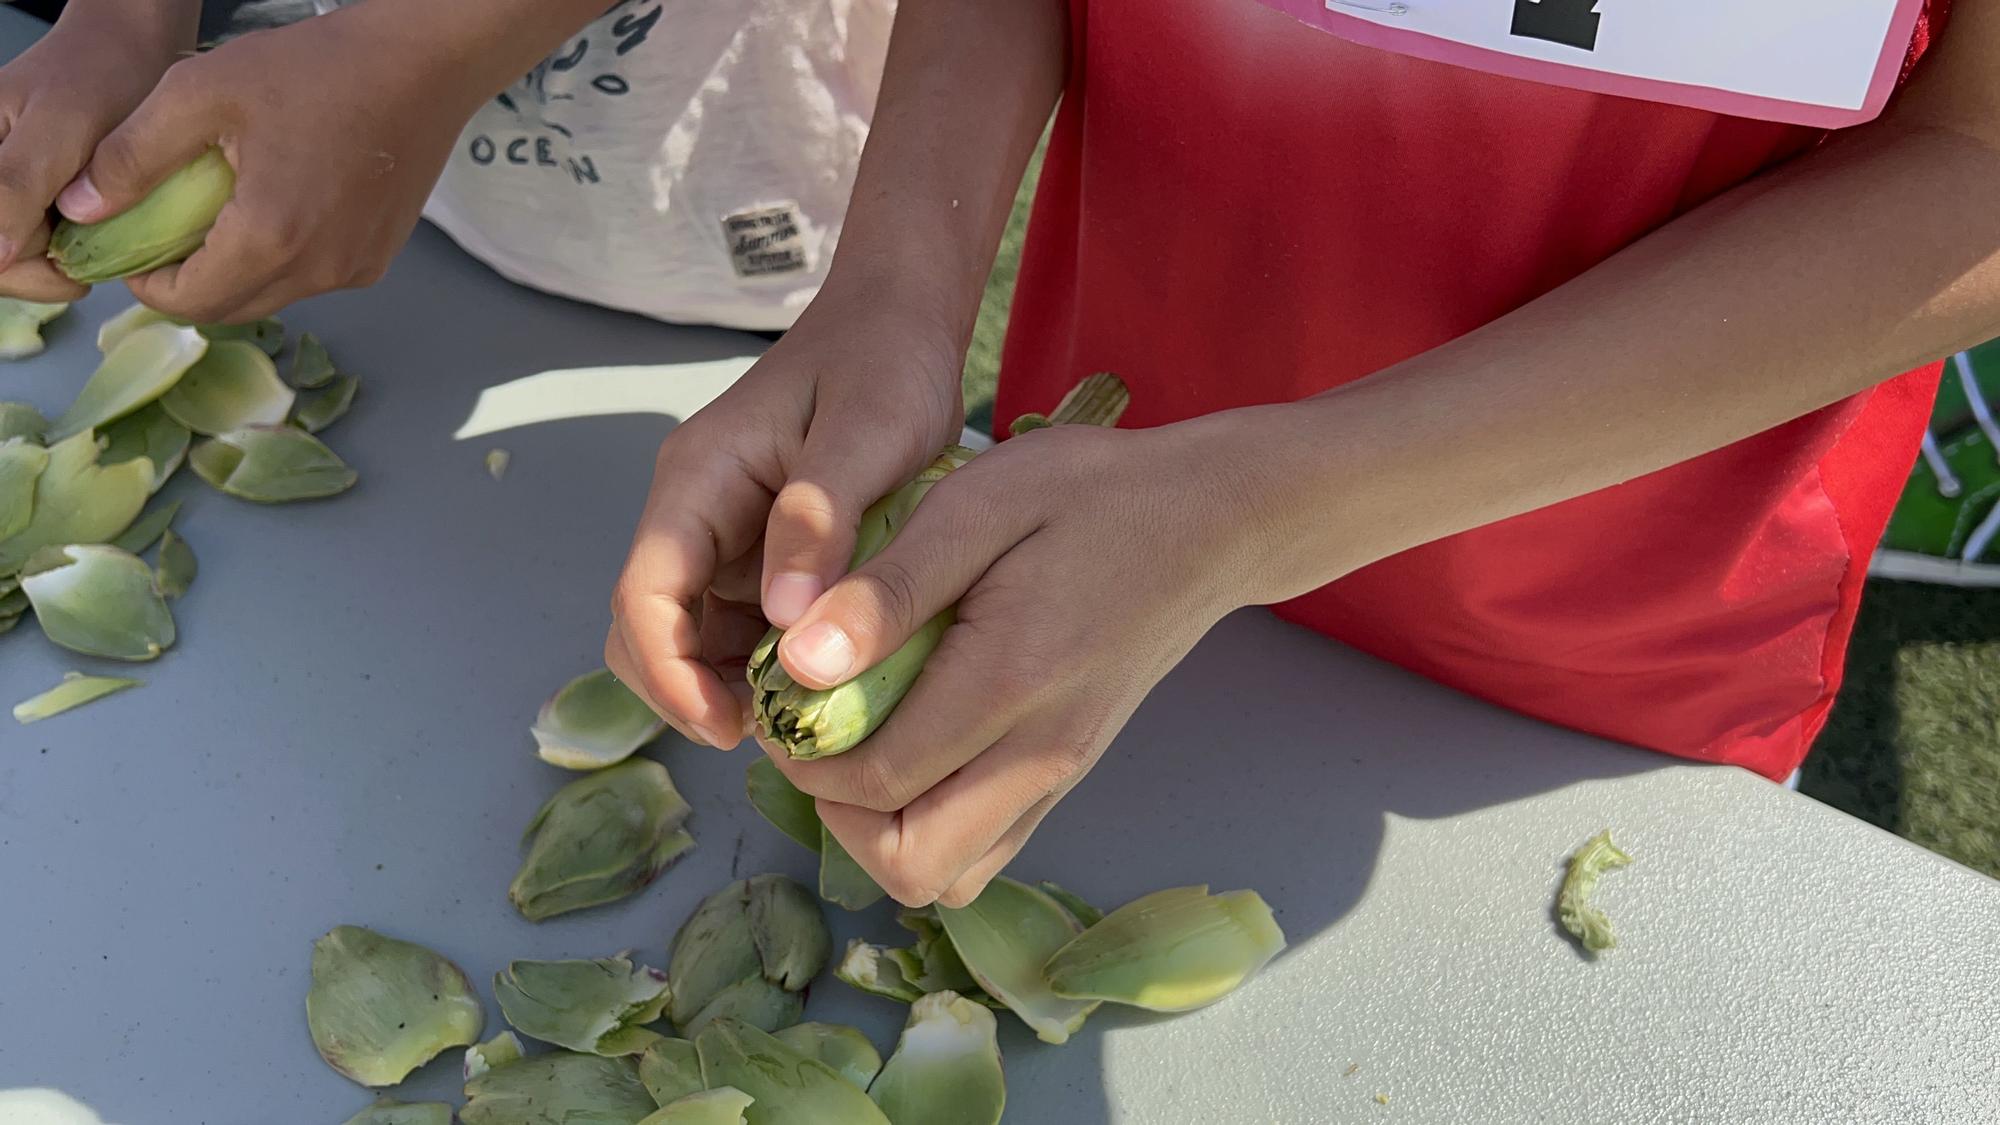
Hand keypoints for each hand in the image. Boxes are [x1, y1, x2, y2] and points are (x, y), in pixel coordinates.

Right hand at [0, 0, 191, 301]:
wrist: (131, 46)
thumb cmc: (96, 75)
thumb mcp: (57, 130)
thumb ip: (17, 186)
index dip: (25, 272)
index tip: (78, 273)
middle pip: (2, 258)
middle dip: (50, 265)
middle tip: (103, 252)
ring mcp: (9, 183)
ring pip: (26, 252)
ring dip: (70, 255)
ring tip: (108, 230)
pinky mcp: (35, 188)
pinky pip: (46, 234)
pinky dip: (80, 239)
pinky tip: (104, 221)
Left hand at [53, 6, 475, 322]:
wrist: (421, 65)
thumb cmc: (315, 69)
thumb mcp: (201, 92)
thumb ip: (132, 154)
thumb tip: (82, 207)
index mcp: (270, 238)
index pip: (187, 303)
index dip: (145, 283)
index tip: (132, 245)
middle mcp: (318, 271)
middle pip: (230, 310)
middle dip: (188, 284)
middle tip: (167, 233)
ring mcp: (355, 268)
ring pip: (272, 297)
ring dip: (236, 273)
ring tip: (222, 214)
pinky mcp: (378, 257)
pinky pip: (313, 279)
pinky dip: (283, 260)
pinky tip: (279, 207)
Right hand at [605, 293, 965, 750]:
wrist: (900, 319)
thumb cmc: (884, 361)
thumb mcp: (868, 433)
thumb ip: (822, 520)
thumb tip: (788, 620)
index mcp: (698, 480)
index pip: (643, 594)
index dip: (670, 672)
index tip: (728, 727)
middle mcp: (694, 513)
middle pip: (649, 627)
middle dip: (690, 692)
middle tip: (774, 736)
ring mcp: (722, 536)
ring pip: (691, 637)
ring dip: (730, 687)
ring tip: (806, 723)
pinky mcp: (758, 554)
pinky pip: (740, 626)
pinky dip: (768, 666)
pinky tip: (825, 686)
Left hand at [761, 417, 1268, 906]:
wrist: (1211, 521)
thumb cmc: (1093, 493)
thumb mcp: (978, 502)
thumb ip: (888, 586)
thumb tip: (799, 662)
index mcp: (1011, 682)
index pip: (876, 782)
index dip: (802, 755)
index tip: (782, 688)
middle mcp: (1041, 754)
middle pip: (910, 865)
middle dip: (836, 812)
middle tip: (816, 728)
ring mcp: (1060, 775)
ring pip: (946, 875)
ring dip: (880, 828)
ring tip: (859, 737)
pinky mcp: (1066, 774)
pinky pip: (981, 847)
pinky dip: (926, 822)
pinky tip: (910, 740)